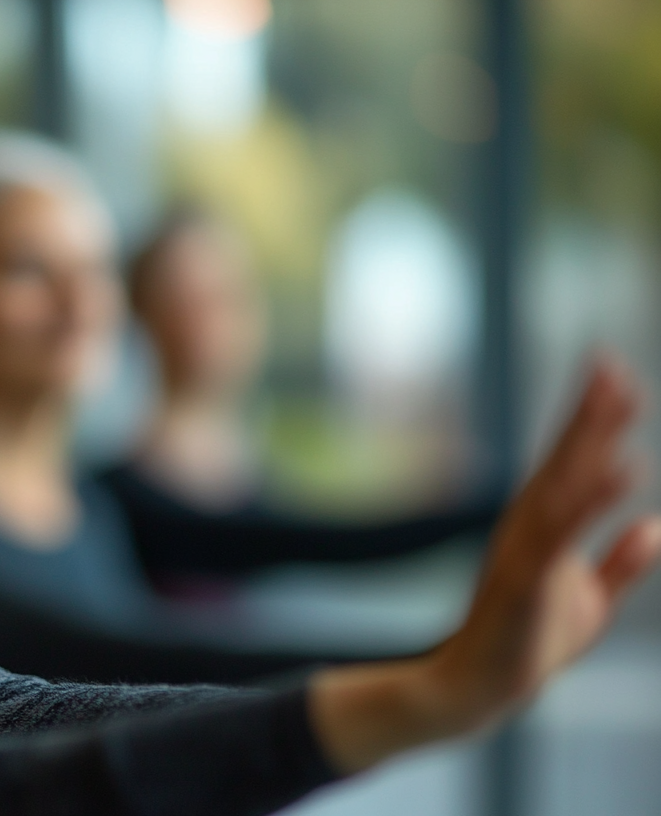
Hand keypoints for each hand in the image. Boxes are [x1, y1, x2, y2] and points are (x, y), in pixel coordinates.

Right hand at [310, 358, 660, 773]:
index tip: (615, 375)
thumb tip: (655, 528)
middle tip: (610, 365)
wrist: (483, 687)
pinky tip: (624, 469)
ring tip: (617, 400)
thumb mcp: (590, 602)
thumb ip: (620, 564)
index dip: (595, 420)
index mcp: (544, 526)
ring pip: (564, 483)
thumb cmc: (529, 644)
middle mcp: (530, 526)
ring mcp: (525, 548)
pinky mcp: (528, 577)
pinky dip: (594, 497)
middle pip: (565, 459)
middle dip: (590, 413)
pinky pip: (566, 530)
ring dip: (591, 440)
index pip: (573, 463)